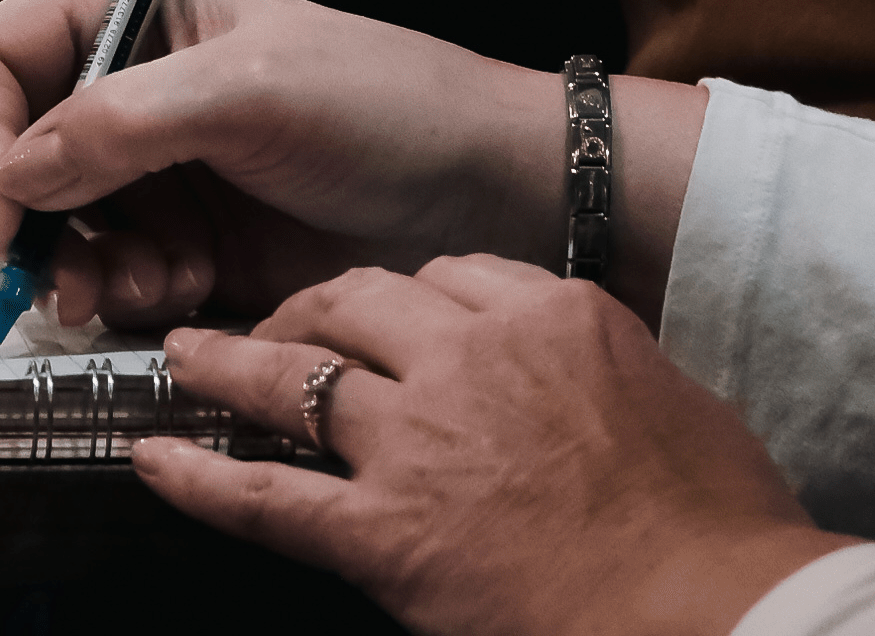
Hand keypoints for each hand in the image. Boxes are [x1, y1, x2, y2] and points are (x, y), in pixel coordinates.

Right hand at [0, 0, 703, 328]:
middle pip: (6, 152)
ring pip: (51, 229)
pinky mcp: (184, 242)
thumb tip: (16, 175)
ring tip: (153, 283)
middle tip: (65, 273)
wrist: (490, 197)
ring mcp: (153, 167)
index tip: (6, 213)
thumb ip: (121, 123)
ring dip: (84, 268)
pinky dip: (126, 298)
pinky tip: (184, 291)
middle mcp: (126, 80)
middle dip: (30, 221)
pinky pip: (108, 279)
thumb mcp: (249, 92)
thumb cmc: (389, 105)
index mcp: (127, 4)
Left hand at [136, 260, 839, 635]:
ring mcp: (419, 440)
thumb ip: (607, 370)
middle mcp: (469, 356)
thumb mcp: (676, 402)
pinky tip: (155, 459)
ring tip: (184, 355)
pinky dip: (202, 479)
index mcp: (548, 315)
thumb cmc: (719, 528)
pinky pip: (270, 497)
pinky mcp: (386, 532)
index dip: (409, 291)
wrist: (715, 611)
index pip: (451, 272)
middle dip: (309, 306)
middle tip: (276, 321)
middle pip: (360, 298)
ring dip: (228, 361)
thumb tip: (590, 379)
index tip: (390, 307)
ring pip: (297, 374)